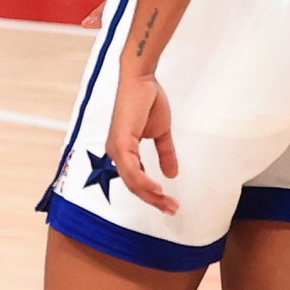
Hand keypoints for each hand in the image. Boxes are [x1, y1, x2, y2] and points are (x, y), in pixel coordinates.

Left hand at [106, 71, 178, 215]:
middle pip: (134, 185)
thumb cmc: (147, 100)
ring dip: (151, 195)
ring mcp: (116, 147)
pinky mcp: (120, 141)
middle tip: (172, 209)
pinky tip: (157, 190)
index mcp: (124, 151)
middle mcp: (116, 152)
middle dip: (154, 200)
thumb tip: (172, 174)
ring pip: (132, 181)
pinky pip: (131, 168)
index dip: (152, 195)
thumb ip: (165, 153)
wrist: (141, 79)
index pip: (136, 180)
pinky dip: (143, 181)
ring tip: (168, 204)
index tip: (169, 203)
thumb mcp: (161, 133)